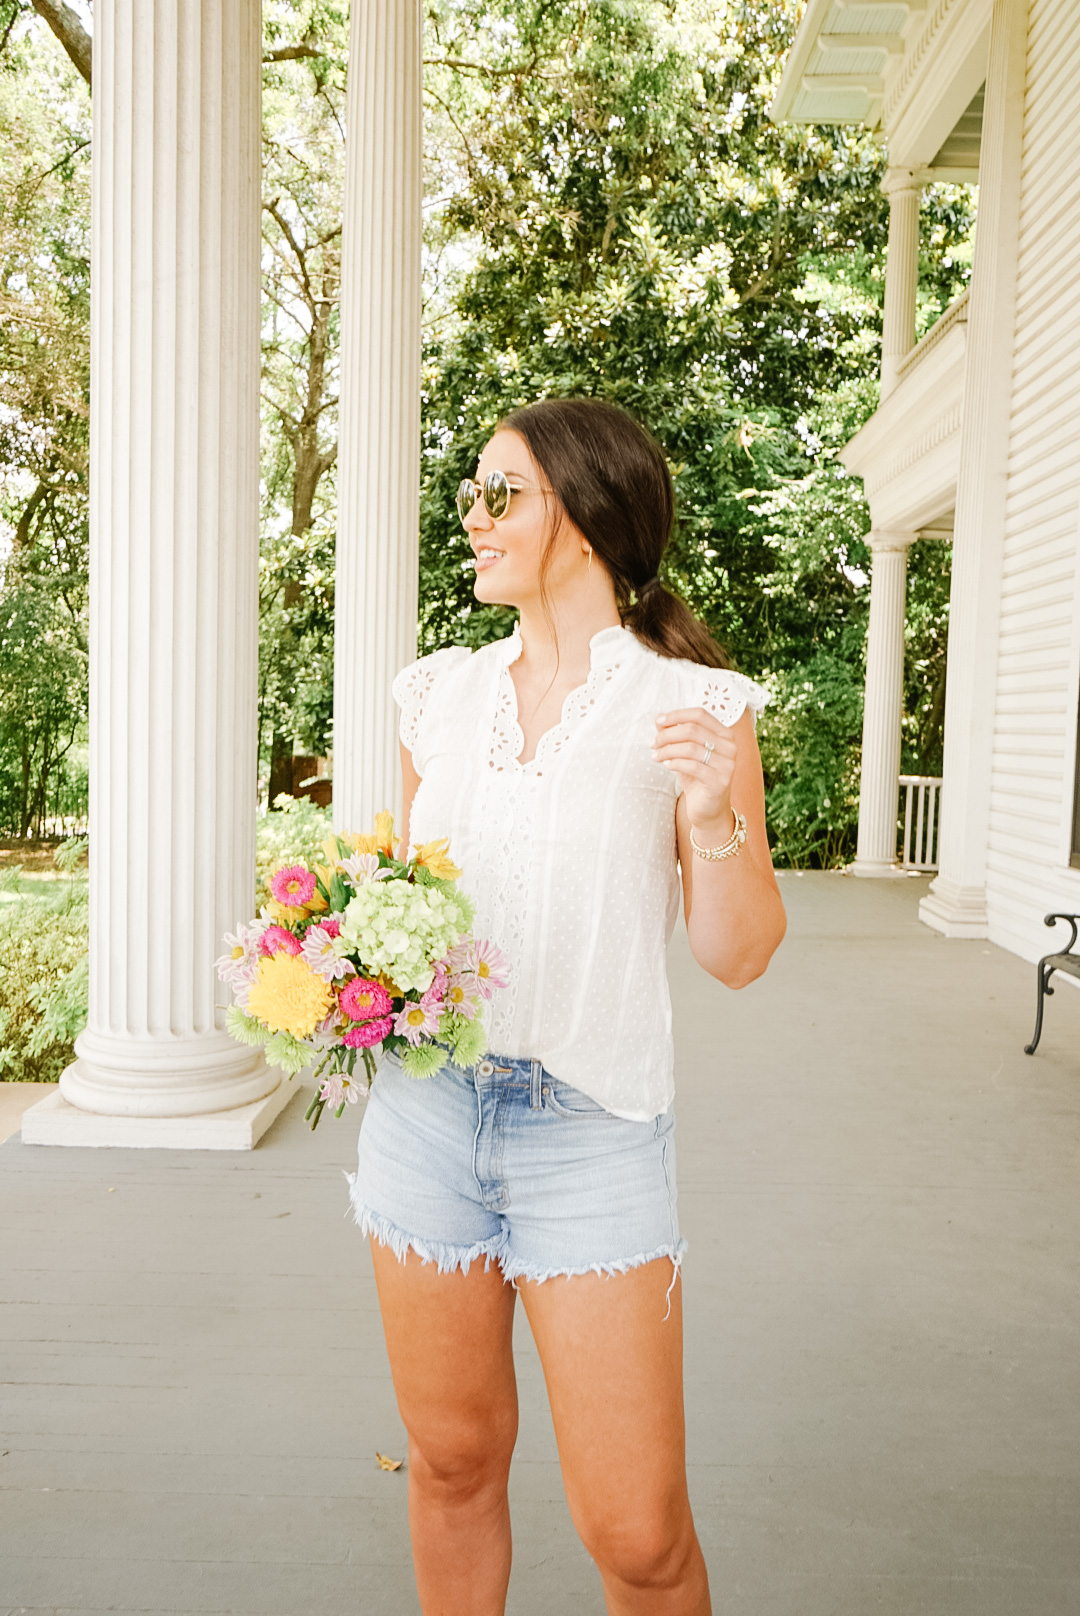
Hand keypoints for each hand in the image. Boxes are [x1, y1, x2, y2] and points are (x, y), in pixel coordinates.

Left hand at [651, 706, 736, 839]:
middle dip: (667, 735)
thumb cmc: (697, 778)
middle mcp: (730, 747)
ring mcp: (727, 764)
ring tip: (656, 756)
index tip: (658, 721)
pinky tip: (666, 765)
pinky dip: (675, 763)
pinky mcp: (720, 781)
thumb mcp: (684, 753)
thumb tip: (658, 717)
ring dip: (667, 750)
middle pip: (692, 730)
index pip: (700, 715)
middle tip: (653, 744)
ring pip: (690, 748)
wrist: (708, 810)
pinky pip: (692, 766)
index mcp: (724, 734)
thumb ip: (674, 734)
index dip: (677, 715)